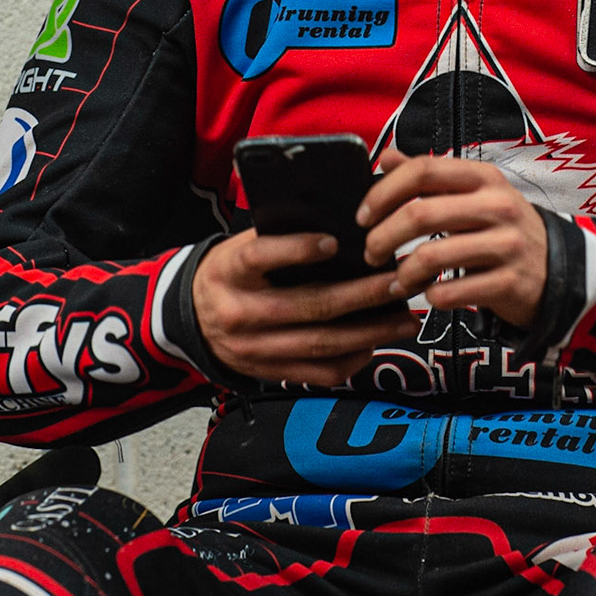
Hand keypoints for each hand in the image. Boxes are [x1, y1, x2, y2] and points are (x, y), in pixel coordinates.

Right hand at [192, 227, 418, 384]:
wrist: (191, 320)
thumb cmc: (229, 275)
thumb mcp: (239, 248)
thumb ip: (278, 237)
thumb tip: (339, 223)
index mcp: (228, 273)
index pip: (259, 257)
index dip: (296, 249)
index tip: (334, 241)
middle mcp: (239, 313)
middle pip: (308, 306)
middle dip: (361, 295)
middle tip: (398, 282)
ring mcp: (255, 349)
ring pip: (321, 343)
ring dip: (370, 332)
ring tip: (404, 318)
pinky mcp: (269, 373)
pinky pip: (319, 372)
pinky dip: (352, 359)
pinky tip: (376, 342)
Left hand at [359, 150, 548, 329]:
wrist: (556, 270)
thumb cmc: (502, 229)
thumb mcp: (474, 193)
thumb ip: (429, 176)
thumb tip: (386, 157)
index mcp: (483, 177)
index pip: (422, 170)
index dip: (383, 192)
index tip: (363, 215)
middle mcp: (497, 205)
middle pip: (420, 214)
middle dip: (382, 237)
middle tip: (371, 253)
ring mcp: (507, 244)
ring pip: (432, 256)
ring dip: (402, 273)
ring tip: (396, 281)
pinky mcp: (510, 282)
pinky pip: (453, 292)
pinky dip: (431, 297)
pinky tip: (429, 295)